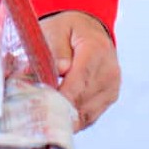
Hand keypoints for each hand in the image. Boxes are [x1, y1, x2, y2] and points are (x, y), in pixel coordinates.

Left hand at [39, 11, 120, 131]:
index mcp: (96, 50)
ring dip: (66, 117)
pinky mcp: (109, 98)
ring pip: (87, 113)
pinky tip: (58, 118)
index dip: (62, 96)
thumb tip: (61, 69)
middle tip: (36, 114)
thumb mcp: (57, 29)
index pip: (80, 79)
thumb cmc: (68, 29)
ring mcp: (112, 87)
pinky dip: (74, 119)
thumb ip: (57, 49)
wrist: (89, 29)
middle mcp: (109, 71)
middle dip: (59, 108)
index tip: (44, 107)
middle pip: (83, 100)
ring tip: (44, 118)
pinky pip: (90, 116)